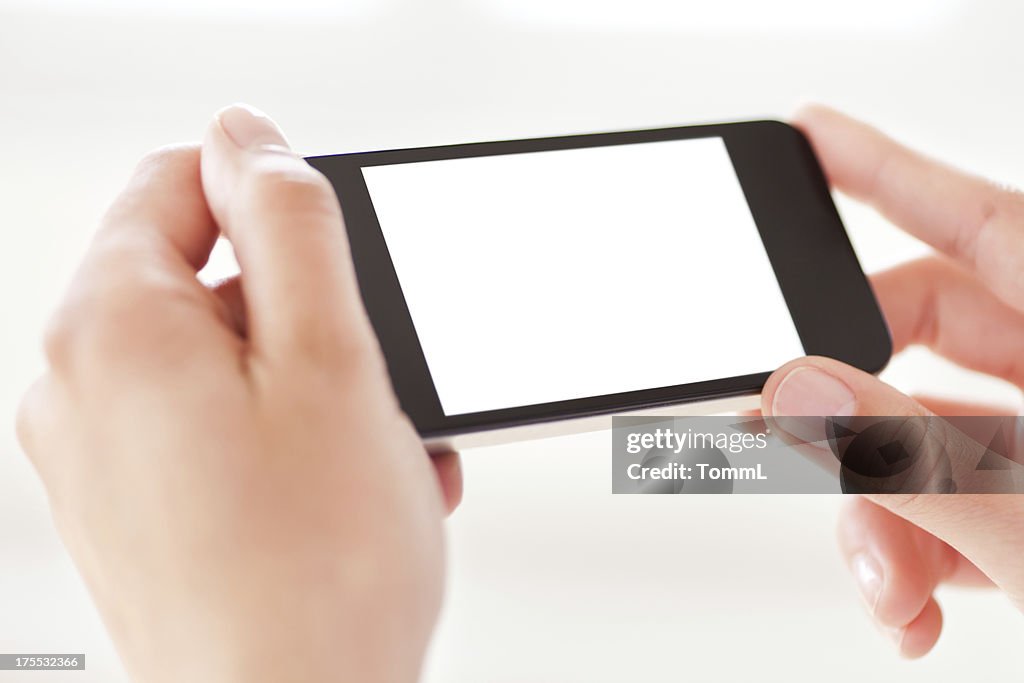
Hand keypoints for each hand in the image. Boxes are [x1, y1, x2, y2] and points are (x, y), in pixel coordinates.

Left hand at [16, 104, 461, 682]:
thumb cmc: (314, 573)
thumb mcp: (331, 355)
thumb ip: (289, 220)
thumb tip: (251, 139)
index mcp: (111, 328)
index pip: (182, 182)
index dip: (277, 204)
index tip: (339, 258)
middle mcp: (80, 388)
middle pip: (210, 281)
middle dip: (311, 317)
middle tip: (373, 384)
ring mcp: (103, 456)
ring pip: (228, 363)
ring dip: (316, 387)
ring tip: (372, 456)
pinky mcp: (138, 509)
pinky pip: (218, 430)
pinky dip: (288, 441)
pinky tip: (344, 491)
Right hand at [761, 105, 1023, 657]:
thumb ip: (922, 461)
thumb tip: (806, 391)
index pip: (987, 224)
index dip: (887, 171)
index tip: (809, 137)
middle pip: (930, 339)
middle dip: (852, 409)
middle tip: (787, 434)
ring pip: (930, 435)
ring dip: (882, 511)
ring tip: (887, 586)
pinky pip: (956, 499)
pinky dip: (917, 551)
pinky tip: (910, 605)